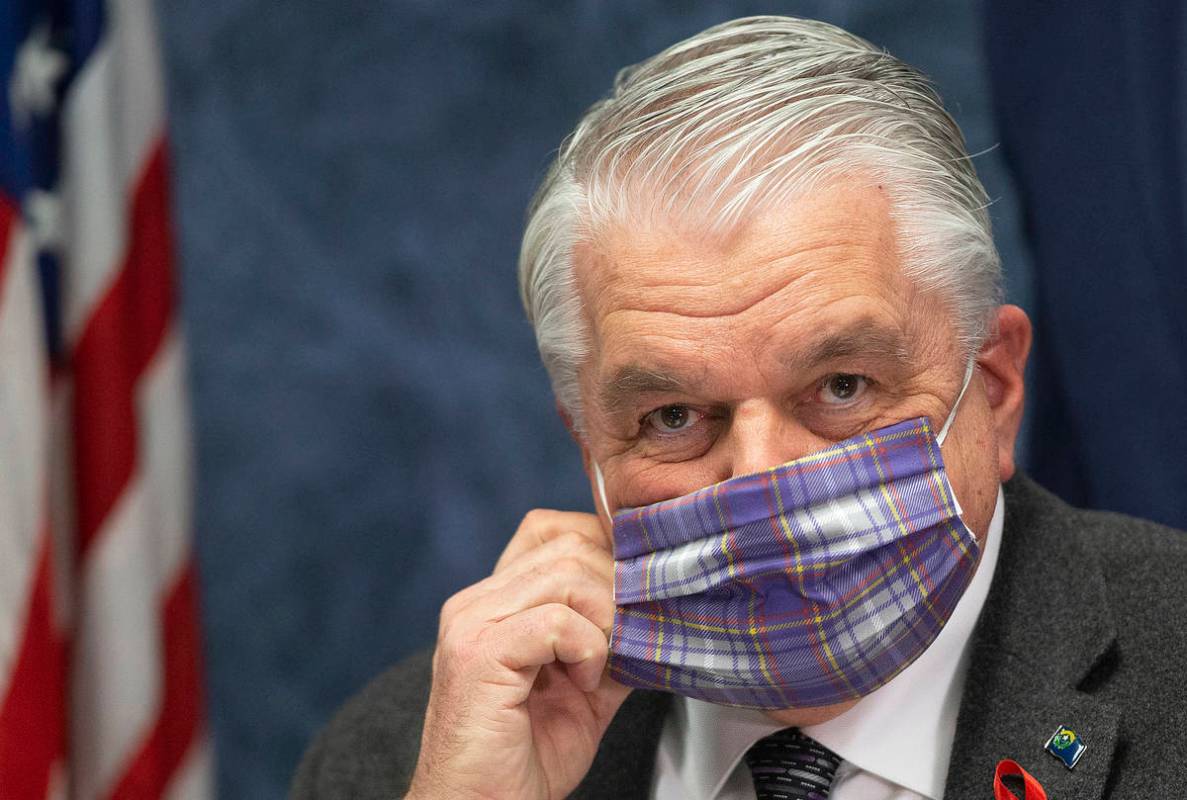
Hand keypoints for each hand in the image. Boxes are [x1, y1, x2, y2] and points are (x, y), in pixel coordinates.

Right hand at [406, 510, 629, 799]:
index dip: (603, 552)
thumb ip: (609, 639)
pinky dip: (588, 650)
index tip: (633, 596)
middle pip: (567, 545)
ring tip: (600, 668)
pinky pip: (556, 622)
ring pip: (566, 576)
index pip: (552, 529)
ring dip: (604, 622)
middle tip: (627, 638)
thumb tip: (654, 607)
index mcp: (493, 601)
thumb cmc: (524, 760)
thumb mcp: (584, 686)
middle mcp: (475, 603)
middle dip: (614, 589)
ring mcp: (471, 624)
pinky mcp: (478, 654)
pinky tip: (584, 684)